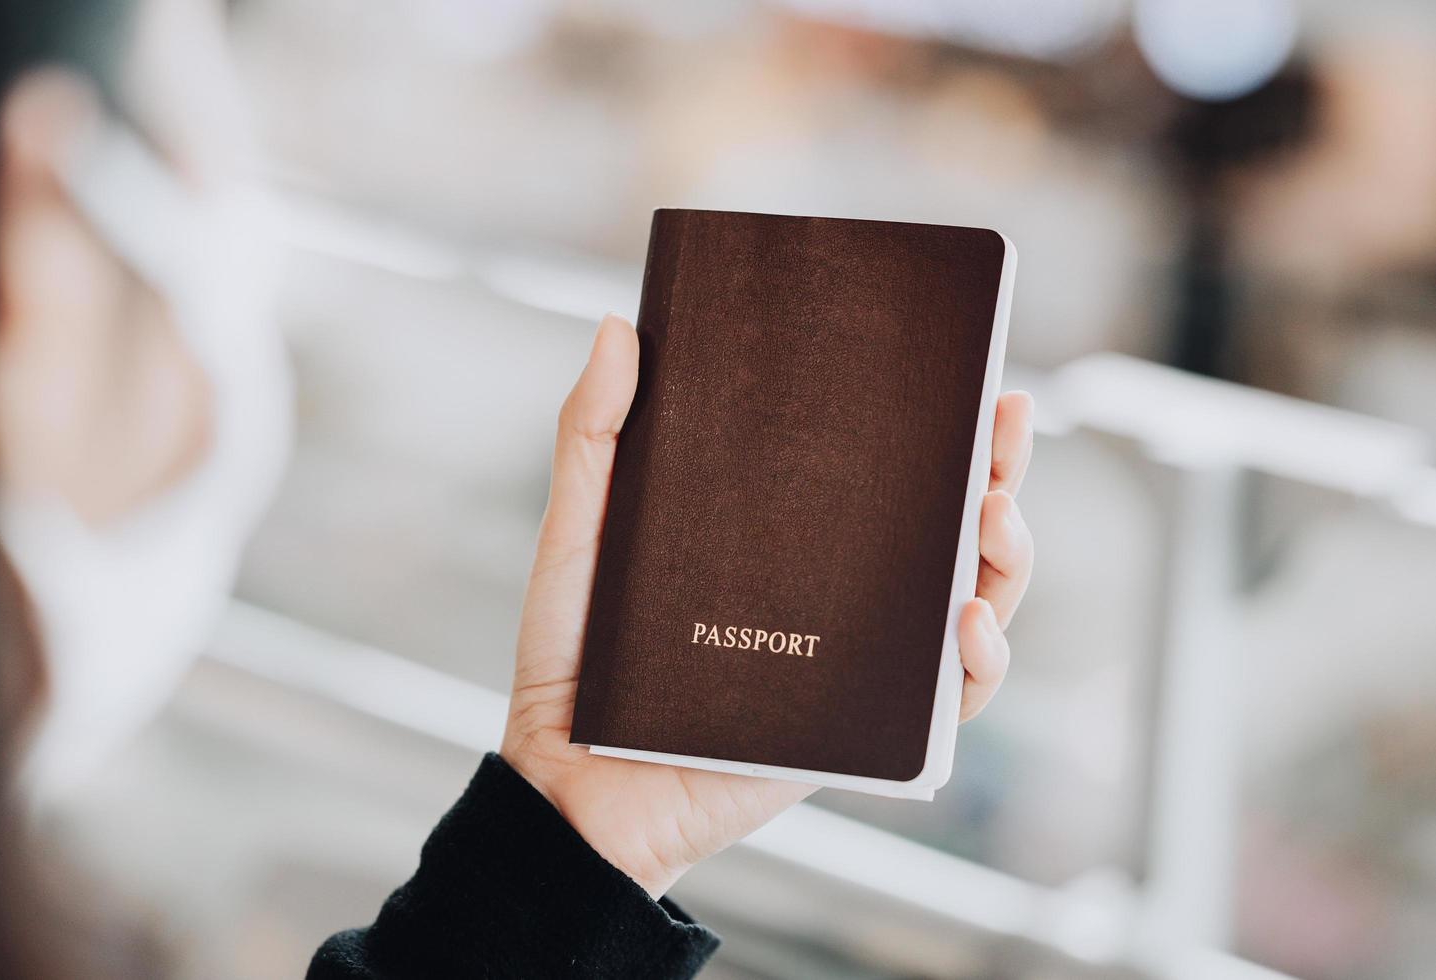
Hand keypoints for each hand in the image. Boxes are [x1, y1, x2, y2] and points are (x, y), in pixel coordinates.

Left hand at [501, 314, 1034, 898]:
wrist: (567, 780)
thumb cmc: (573, 654)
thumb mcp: (582, 528)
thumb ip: (593, 432)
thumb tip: (617, 326)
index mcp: (786, 537)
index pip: (881, 471)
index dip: (937, 425)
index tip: (969, 373)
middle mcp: (834, 592)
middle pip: (945, 529)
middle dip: (997, 471)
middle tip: (1007, 424)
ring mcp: (852, 658)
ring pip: (970, 603)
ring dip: (1007, 557)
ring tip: (995, 514)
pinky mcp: (855, 725)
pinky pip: (947, 702)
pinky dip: (981, 661)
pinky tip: (966, 620)